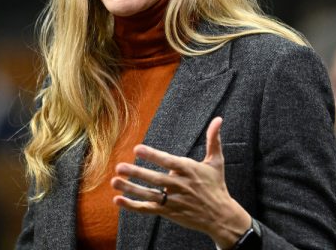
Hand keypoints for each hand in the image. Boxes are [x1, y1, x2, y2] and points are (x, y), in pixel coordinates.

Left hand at [110, 117, 251, 248]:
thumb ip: (213, 140)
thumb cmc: (216, 186)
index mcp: (189, 170)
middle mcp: (180, 185)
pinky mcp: (169, 212)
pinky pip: (148, 209)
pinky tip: (118, 200)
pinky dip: (133, 206)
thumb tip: (218, 119)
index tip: (137, 149)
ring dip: (130, 189)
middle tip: (119, 167)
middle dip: (137, 173)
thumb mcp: (216, 162)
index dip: (153, 156)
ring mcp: (173, 200)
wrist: (221, 217)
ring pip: (149, 194)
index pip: (168, 161)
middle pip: (155, 179)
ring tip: (114, 181)